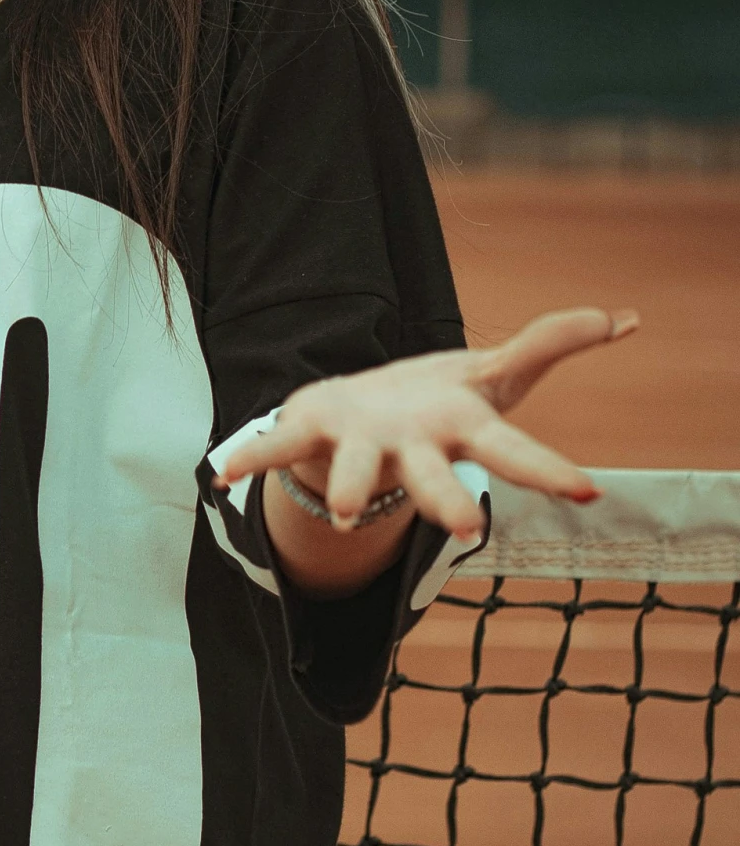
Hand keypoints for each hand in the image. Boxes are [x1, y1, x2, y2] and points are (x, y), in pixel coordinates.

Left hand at [219, 305, 637, 552]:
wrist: (365, 430)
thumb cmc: (437, 407)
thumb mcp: (494, 372)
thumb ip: (550, 344)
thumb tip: (623, 318)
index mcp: (459, 433)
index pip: (514, 453)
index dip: (549, 470)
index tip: (588, 493)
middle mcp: (411, 453)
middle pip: (435, 478)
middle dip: (448, 500)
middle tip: (468, 527)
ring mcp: (360, 449)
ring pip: (359, 472)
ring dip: (349, 489)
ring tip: (338, 510)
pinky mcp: (312, 432)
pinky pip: (279, 446)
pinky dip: (251, 458)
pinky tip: (223, 471)